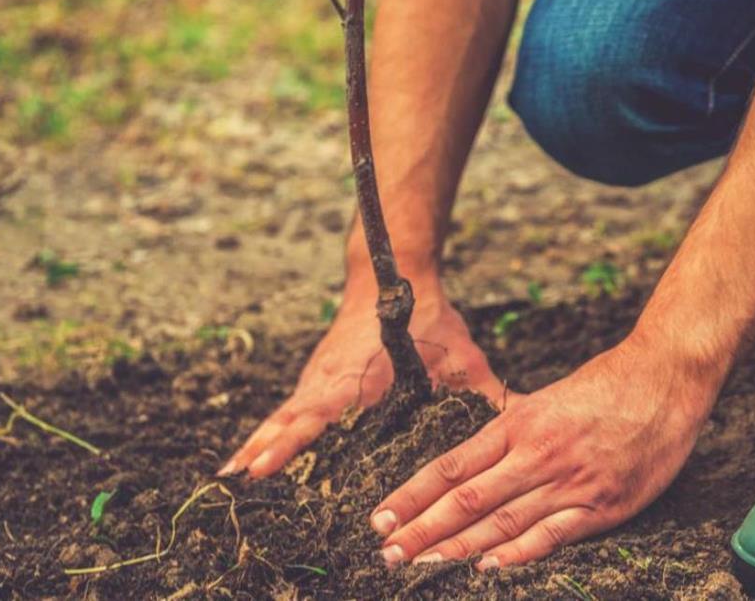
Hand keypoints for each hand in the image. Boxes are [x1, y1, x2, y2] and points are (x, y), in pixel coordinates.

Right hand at [221, 275, 511, 478]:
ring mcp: (321, 377)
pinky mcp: (319, 376)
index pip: (319, 415)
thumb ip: (486, 392)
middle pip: (291, 420)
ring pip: (285, 414)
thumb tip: (521, 419)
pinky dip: (271, 428)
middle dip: (265, 449)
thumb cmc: (431, 316)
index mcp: (361, 378)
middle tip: (237, 481)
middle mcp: (332, 379)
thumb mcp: (462, 355)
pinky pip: (290, 407)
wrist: (393, 272)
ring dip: (260, 442)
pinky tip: (255, 454)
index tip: (263, 466)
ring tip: (233, 476)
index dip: (291, 442)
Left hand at [367, 339, 719, 567]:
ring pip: (502, 521)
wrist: (665, 377)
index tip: (380, 517)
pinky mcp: (603, 505)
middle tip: (386, 553)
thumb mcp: (548, 398)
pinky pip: (553, 534)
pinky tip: (486, 568)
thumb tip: (474, 453)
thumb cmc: (607, 385)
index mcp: (518, 424)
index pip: (452, 466)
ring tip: (420, 566)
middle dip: (422, 529)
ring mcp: (570, 482)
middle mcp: (537, 453)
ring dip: (457, 547)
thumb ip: (513, 428)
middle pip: (467, 498)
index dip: (413, 495)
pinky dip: (518, 553)